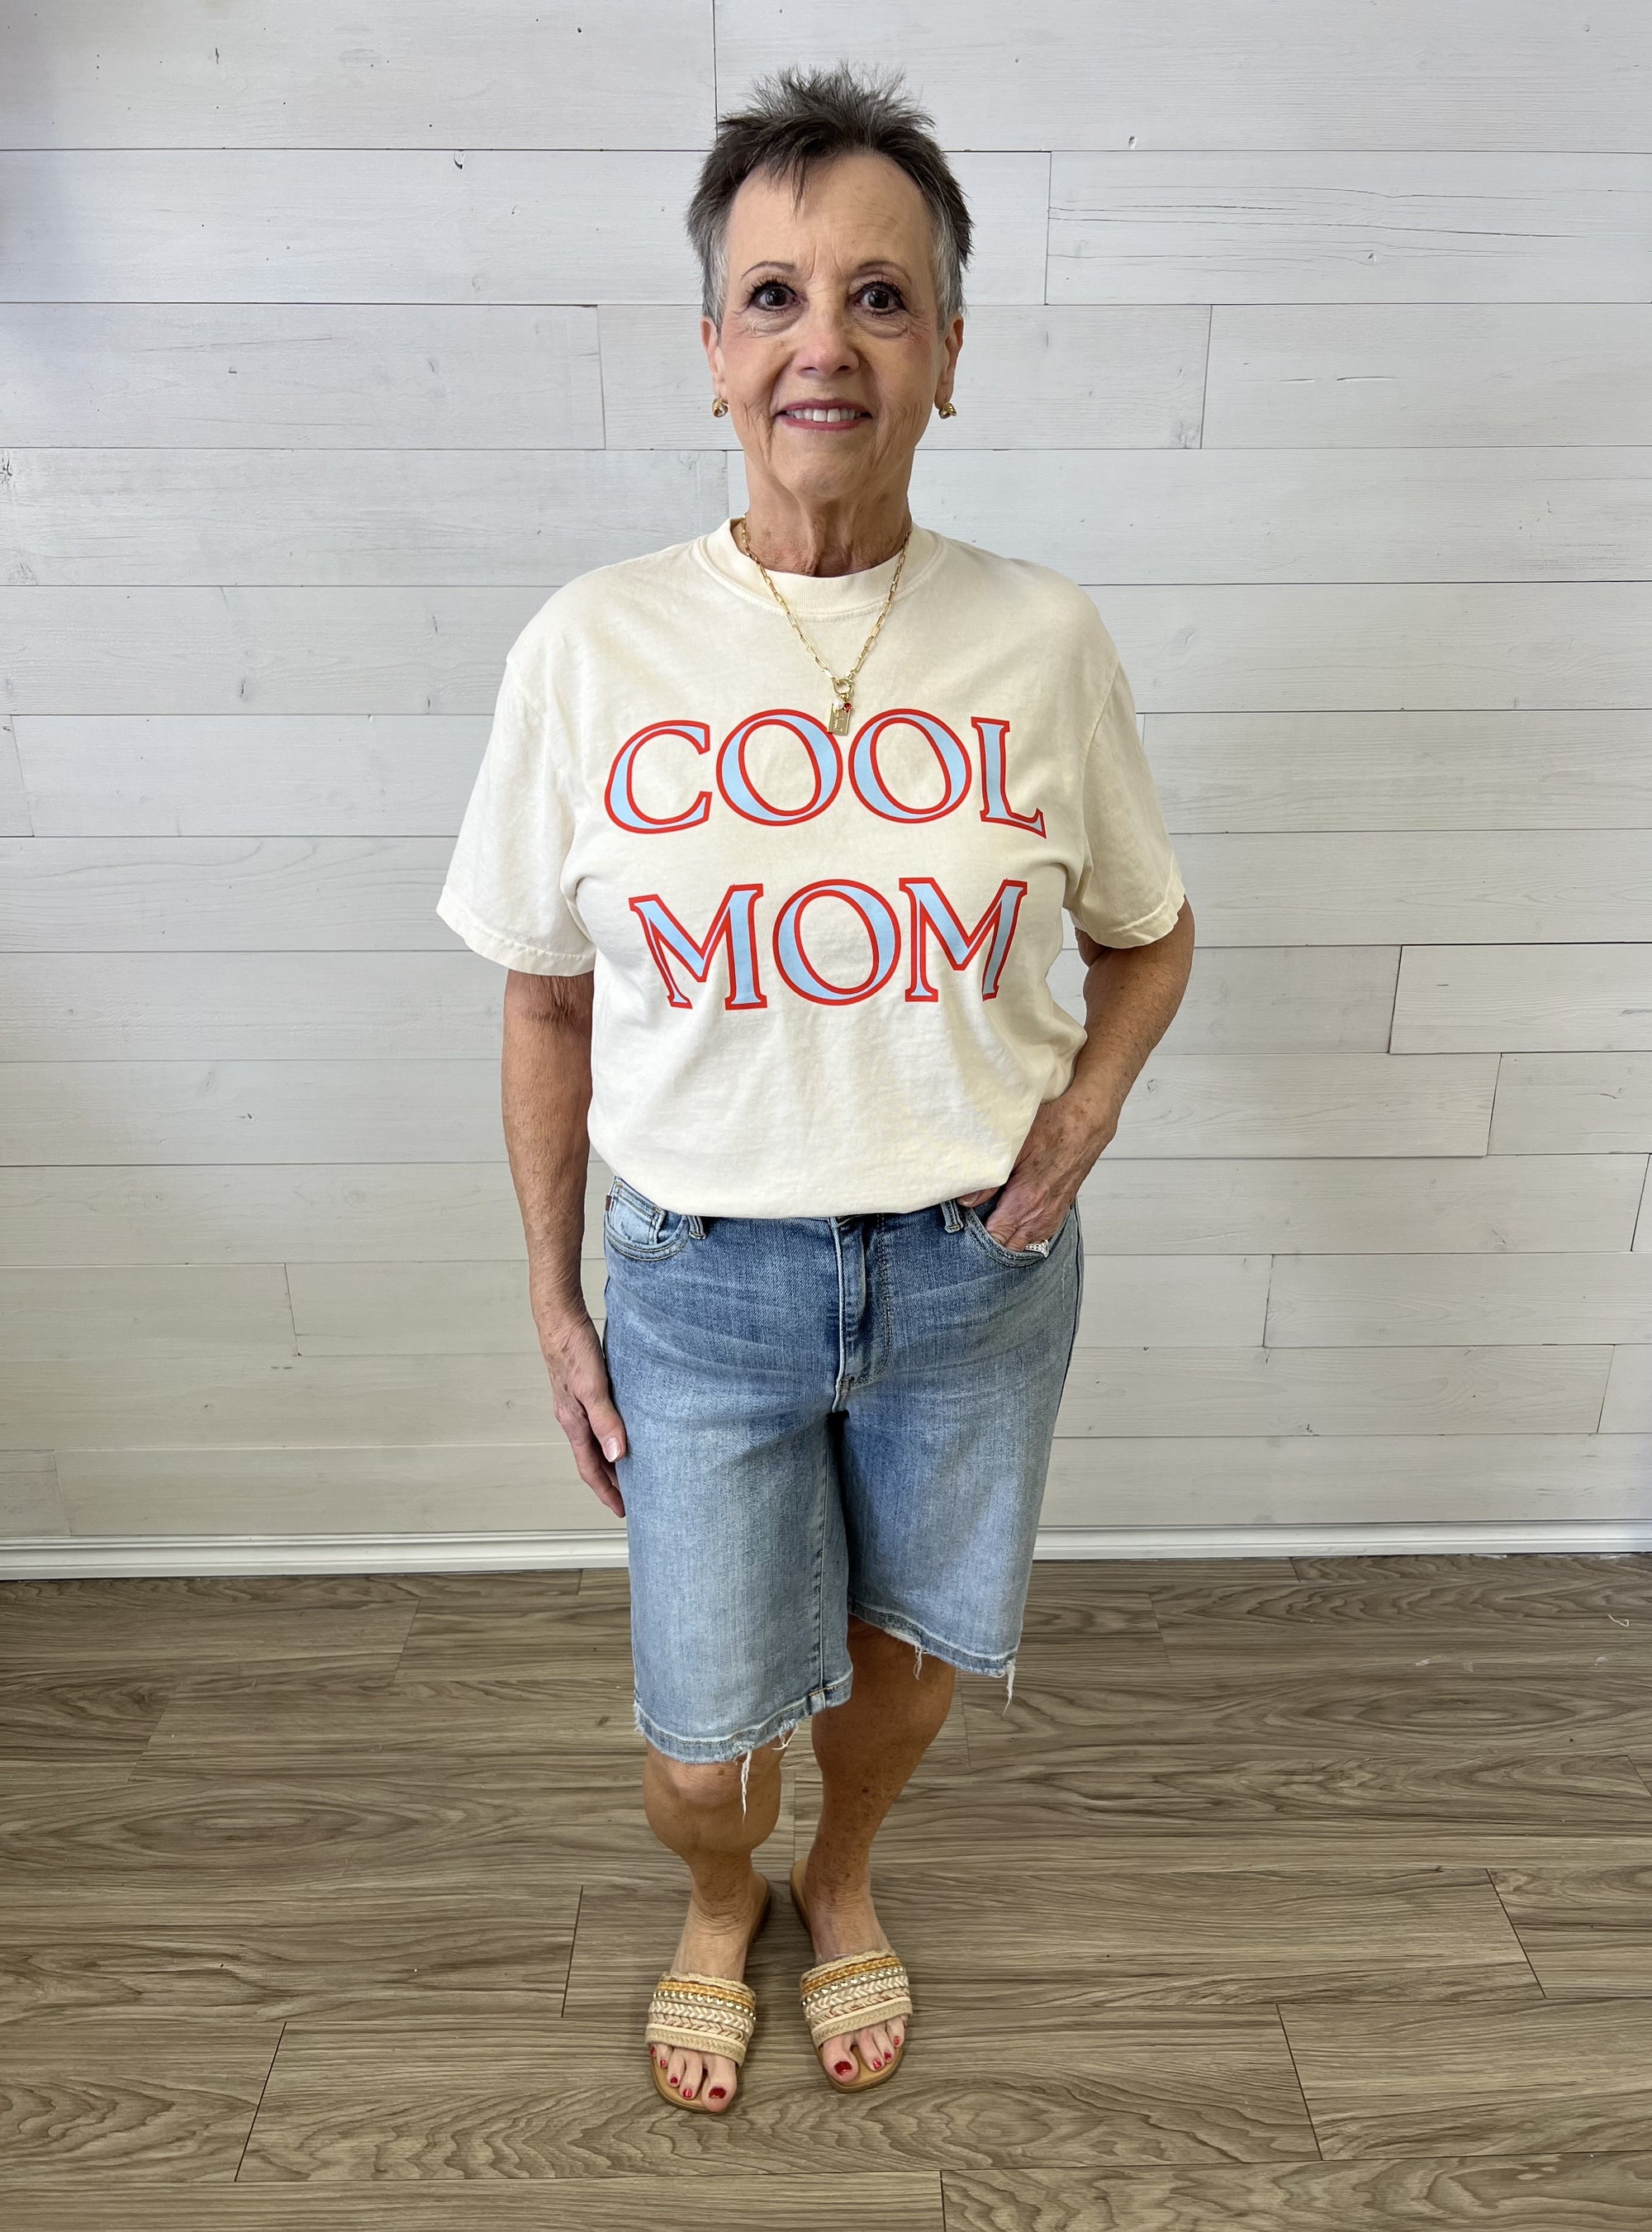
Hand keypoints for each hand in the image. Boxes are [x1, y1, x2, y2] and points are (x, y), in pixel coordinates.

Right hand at [538, 1307, 627, 1516]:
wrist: (559, 1319)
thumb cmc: (572, 1349)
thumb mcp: (592, 1387)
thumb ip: (605, 1421)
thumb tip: (617, 1454)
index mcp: (574, 1423)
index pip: (590, 1469)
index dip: (606, 1491)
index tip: (622, 1510)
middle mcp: (572, 1418)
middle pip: (592, 1459)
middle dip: (610, 1481)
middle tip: (632, 1497)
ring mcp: (575, 1405)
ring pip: (594, 1441)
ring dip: (611, 1459)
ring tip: (632, 1470)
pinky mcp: (582, 1390)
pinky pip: (597, 1423)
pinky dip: (609, 1435)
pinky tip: (623, 1430)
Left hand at [957, 1086, 1119, 1252]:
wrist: (1085, 1125)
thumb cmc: (1051, 1130)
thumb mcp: (1012, 1149)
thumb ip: (988, 1181)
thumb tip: (965, 1201)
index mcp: (1025, 1202)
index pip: (995, 1240)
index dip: (976, 1239)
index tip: (963, 1231)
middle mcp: (1040, 1216)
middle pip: (1008, 1249)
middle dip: (988, 1244)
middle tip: (971, 1230)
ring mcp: (1051, 1217)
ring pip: (1022, 1245)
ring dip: (1005, 1240)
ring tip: (989, 1225)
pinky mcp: (1058, 1212)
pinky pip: (1037, 1236)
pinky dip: (1021, 1234)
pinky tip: (1010, 1221)